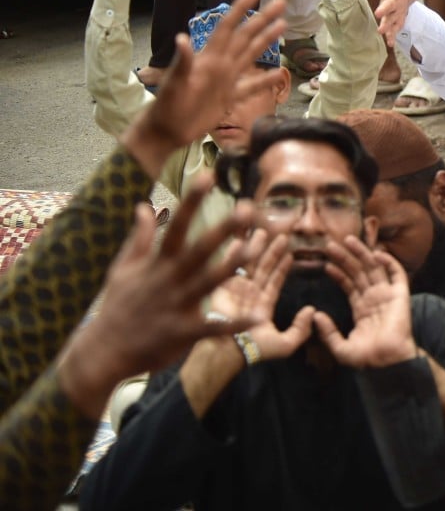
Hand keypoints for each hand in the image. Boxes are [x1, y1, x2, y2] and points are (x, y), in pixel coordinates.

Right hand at [59, 176, 262, 416]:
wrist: (104, 351)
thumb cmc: (118, 306)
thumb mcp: (123, 268)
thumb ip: (139, 237)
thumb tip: (144, 204)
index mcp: (158, 263)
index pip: (177, 225)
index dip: (192, 200)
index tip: (208, 175)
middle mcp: (170, 280)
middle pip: (199, 250)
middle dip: (223, 229)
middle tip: (247, 208)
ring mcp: (177, 305)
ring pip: (209, 282)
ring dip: (231, 266)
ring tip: (254, 249)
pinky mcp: (184, 332)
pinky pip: (214, 327)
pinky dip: (235, 325)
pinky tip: (257, 318)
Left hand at [124, 0, 286, 175]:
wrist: (167, 130)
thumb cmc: (166, 105)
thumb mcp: (173, 83)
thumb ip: (182, 61)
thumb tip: (182, 38)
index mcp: (209, 58)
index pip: (227, 28)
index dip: (239, 10)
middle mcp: (221, 64)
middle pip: (246, 36)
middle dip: (263, 19)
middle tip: (281, 3)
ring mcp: (226, 80)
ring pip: (251, 55)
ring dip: (267, 40)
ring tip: (283, 26)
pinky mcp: (229, 98)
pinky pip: (251, 86)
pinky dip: (265, 80)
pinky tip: (278, 74)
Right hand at [209, 230, 313, 360]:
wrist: (229, 351)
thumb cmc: (256, 349)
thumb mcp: (285, 343)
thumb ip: (301, 329)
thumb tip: (311, 310)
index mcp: (263, 305)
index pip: (276, 281)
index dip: (283, 267)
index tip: (291, 253)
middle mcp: (250, 294)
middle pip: (263, 267)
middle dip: (271, 251)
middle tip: (281, 235)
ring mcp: (235, 289)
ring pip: (247, 263)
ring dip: (254, 247)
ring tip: (261, 230)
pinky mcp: (222, 287)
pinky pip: (228, 266)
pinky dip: (233, 253)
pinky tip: (239, 239)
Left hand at [313, 236, 417, 366]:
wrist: (387, 362)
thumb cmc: (367, 358)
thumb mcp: (340, 347)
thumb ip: (328, 332)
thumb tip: (315, 315)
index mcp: (362, 308)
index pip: (348, 284)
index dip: (338, 273)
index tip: (325, 263)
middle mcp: (374, 298)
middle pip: (358, 272)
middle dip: (345, 257)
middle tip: (330, 245)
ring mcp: (388, 295)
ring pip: (374, 268)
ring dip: (362, 253)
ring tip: (347, 240)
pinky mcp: (400, 295)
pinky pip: (397, 274)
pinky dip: (389, 261)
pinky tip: (376, 253)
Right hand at [376, 0, 424, 47]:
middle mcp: (393, 1)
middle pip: (388, 5)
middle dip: (384, 9)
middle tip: (378, 13)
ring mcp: (393, 12)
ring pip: (388, 19)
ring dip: (385, 25)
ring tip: (381, 31)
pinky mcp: (396, 21)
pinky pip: (393, 29)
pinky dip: (391, 36)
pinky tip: (390, 43)